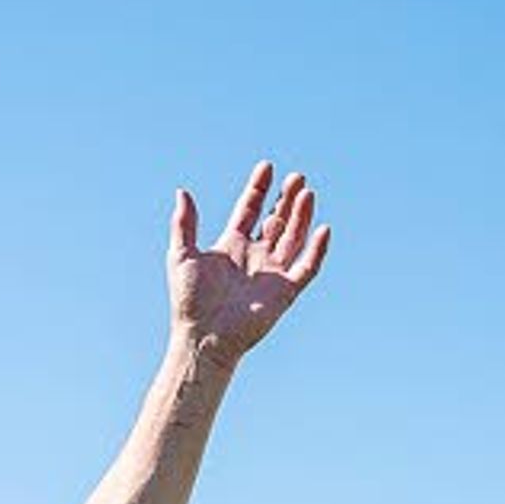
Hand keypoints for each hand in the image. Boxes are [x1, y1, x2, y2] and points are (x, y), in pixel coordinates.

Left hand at [169, 161, 329, 366]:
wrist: (203, 336)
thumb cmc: (189, 301)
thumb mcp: (181, 255)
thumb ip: (185, 224)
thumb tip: (182, 191)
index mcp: (232, 247)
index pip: (249, 210)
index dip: (259, 188)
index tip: (267, 166)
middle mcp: (254, 257)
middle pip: (276, 220)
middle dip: (286, 199)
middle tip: (296, 177)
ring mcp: (272, 274)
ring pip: (293, 238)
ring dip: (301, 215)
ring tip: (307, 192)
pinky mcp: (285, 292)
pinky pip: (307, 267)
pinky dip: (317, 250)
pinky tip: (323, 228)